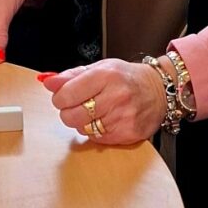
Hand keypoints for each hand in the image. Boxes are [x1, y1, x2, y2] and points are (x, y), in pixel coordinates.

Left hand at [41, 58, 165, 146]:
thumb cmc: (127, 78)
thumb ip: (71, 76)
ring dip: (84, 122)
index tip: (64, 97)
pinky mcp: (128, 133)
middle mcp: (116, 96)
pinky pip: (97, 139)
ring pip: (83, 129)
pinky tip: (108, 120)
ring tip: (98, 111)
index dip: (59, 98)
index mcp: (105, 75)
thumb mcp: (100, 68)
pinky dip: (97, 132)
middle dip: (69, 113)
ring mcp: (123, 117)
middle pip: (71, 116)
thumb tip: (48, 82)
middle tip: (79, 106)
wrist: (159, 90)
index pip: (66, 94)